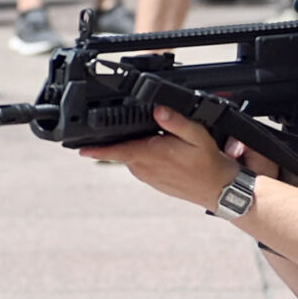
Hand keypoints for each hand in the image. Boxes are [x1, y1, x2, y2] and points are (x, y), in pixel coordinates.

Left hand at [75, 105, 241, 208]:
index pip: (115, 151)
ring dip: (136, 145)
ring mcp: (146, 176)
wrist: (218, 189)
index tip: (78, 149)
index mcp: (149, 155)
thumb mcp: (197, 136)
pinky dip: (145, 154)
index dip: (95, 150)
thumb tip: (158, 109)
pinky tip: (162, 149)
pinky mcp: (151, 181)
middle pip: (122, 148)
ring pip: (131, 155)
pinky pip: (140, 163)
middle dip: (121, 136)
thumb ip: (176, 122)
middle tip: (134, 123)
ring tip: (157, 137)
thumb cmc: (208, 164)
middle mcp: (143, 168)